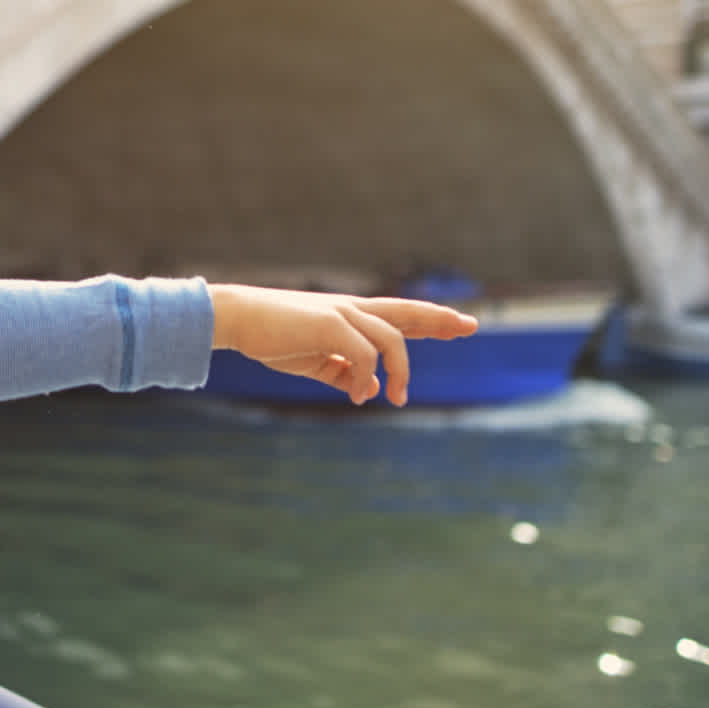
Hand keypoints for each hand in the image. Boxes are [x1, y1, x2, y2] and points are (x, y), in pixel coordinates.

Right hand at [209, 285, 477, 406]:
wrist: (237, 318)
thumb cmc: (271, 337)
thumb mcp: (313, 360)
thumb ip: (342, 372)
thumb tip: (369, 390)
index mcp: (349, 314)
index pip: (398, 314)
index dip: (429, 320)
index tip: (457, 323)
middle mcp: (352, 308)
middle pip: (406, 311)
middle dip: (440, 320)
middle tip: (471, 326)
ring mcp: (342, 313)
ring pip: (391, 339)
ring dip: (399, 371)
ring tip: (397, 399)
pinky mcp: (330, 323)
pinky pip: (363, 355)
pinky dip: (365, 378)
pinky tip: (359, 395)